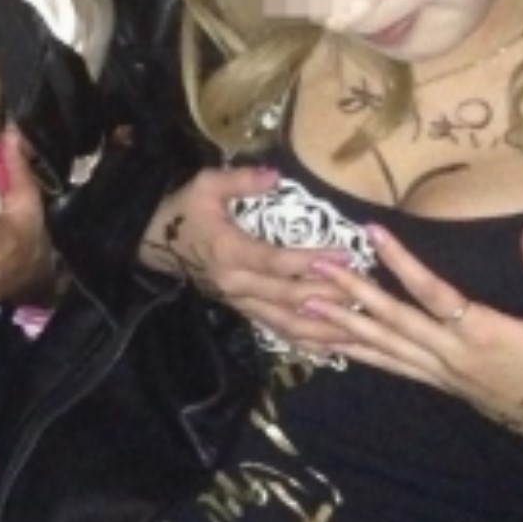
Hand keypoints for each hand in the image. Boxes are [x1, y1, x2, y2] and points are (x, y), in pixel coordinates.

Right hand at [140, 167, 355, 352]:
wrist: (156, 242)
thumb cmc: (184, 210)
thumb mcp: (205, 185)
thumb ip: (240, 181)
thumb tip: (275, 175)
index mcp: (228, 253)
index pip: (276, 261)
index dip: (311, 260)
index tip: (345, 254)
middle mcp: (236, 284)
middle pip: (288, 296)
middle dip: (329, 294)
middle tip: (366, 287)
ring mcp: (240, 302)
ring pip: (287, 322)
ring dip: (324, 326)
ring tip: (360, 325)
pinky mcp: (244, 310)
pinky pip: (278, 330)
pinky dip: (306, 340)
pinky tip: (334, 346)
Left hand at [308, 224, 522, 440]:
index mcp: (481, 332)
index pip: (431, 291)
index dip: (400, 261)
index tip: (370, 232)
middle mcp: (452, 354)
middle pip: (393, 320)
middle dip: (351, 294)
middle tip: (313, 270)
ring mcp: (441, 373)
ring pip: (384, 347)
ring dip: (343, 327)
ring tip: (304, 308)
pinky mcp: (438, 384)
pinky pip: (391, 366)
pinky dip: (360, 354)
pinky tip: (332, 346)